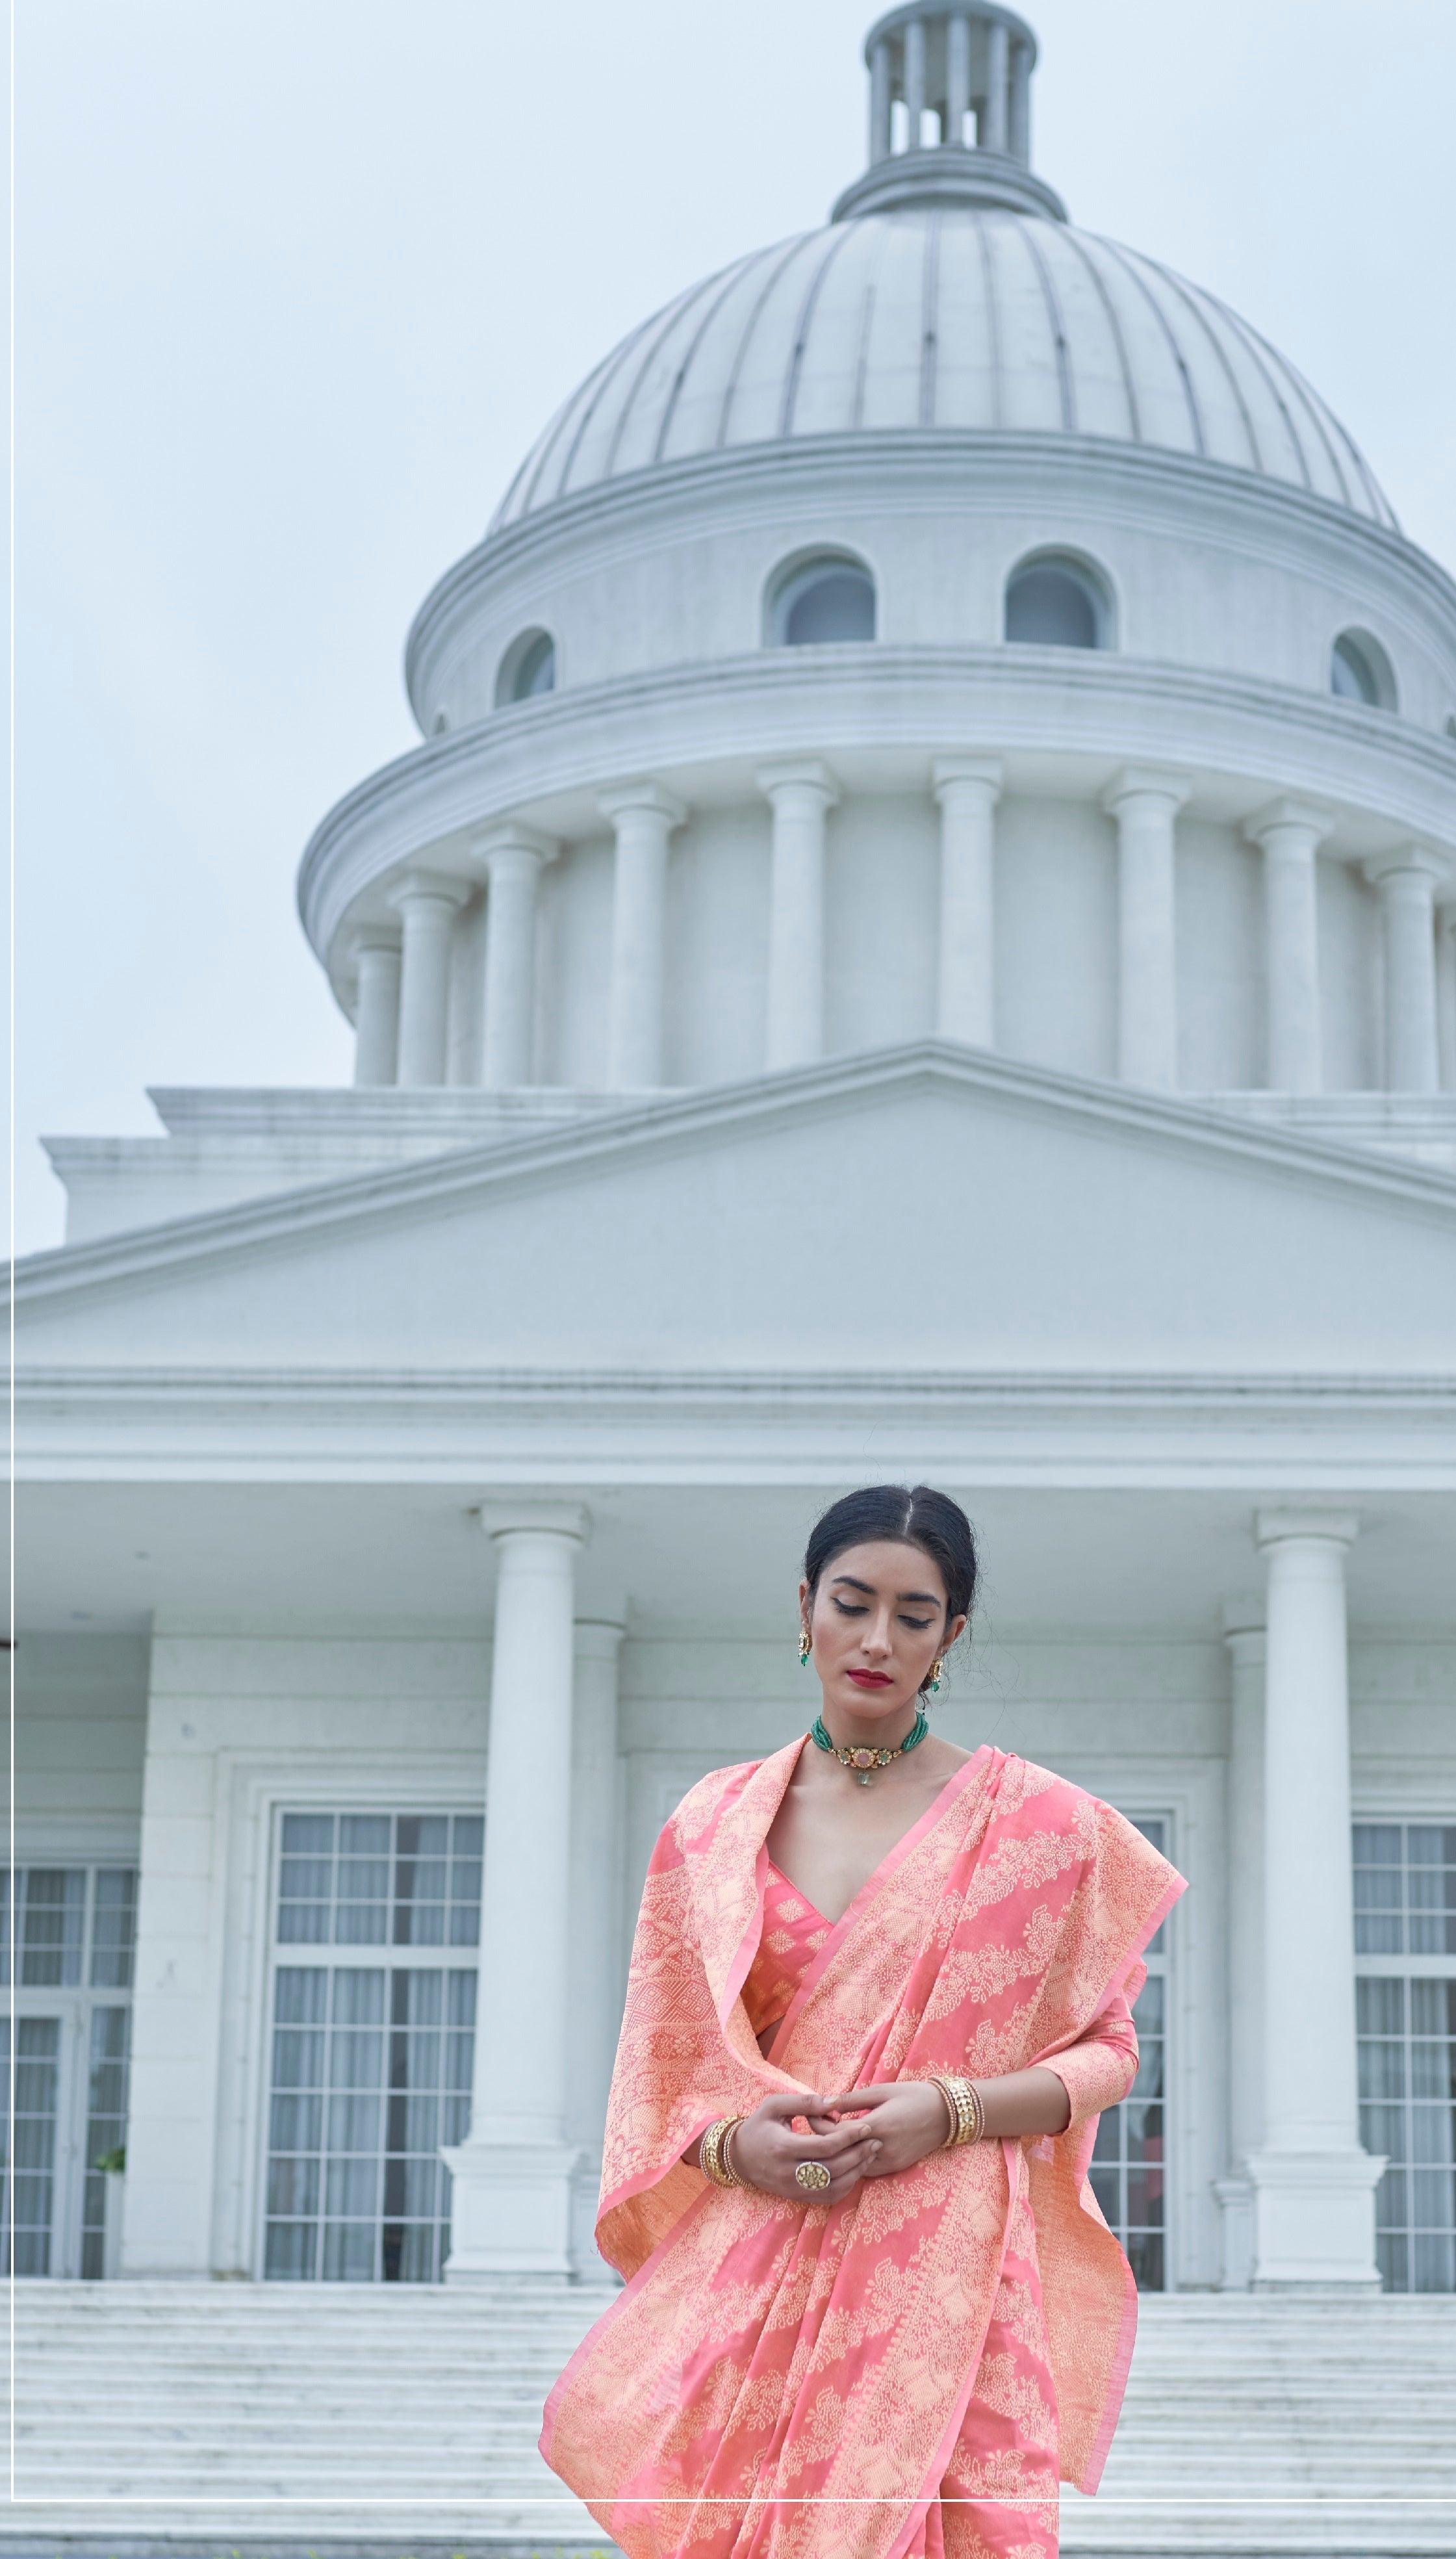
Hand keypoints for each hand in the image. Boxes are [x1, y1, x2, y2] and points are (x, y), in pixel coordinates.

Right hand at [729, 2089, 882, 2202]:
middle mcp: (789, 2173)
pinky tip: (857, 2170)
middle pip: (833, 2169)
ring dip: (857, 2171)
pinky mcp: (797, 2197)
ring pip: (834, 2186)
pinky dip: (846, 2186)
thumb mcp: (775, 2105)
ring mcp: (794, 2188)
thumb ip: (804, 2102)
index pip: (824, 2147)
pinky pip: (828, 2197)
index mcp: (783, 2147)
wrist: (739, 2158)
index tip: (865, 2126)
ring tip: (871, 2154)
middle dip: (858, 2154)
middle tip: (876, 2140)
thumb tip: (834, 2102)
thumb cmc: (759, 2126)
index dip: (848, 2137)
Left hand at [816, 2081, 952, 2176]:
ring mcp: (889, 2162)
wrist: (946, 2114)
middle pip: (839, 2154)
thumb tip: (825, 2102)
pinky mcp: (894, 2168)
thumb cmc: (912, 2095)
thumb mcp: (881, 2091)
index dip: (818, 2124)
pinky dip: (852, 2162)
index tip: (810, 2113)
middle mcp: (882, 2148)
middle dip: (822, 2142)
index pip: (835, 2133)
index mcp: (878, 2125)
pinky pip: (864, 2171)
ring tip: (828, 2137)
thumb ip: (852, 2100)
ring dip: (836, 2154)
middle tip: (814, 2127)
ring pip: (850, 2167)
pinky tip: (847, 2148)